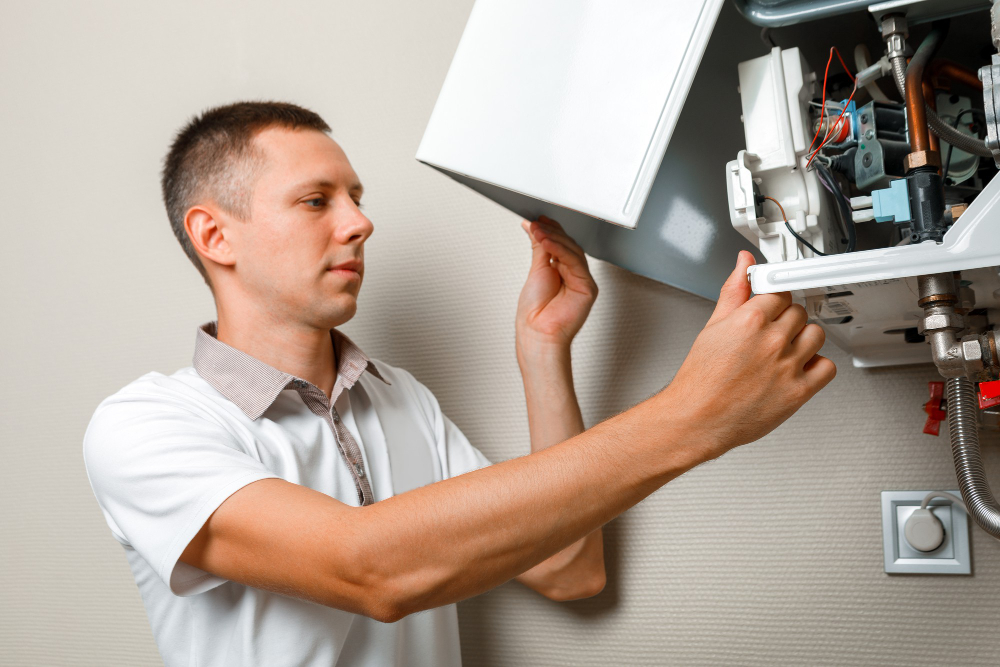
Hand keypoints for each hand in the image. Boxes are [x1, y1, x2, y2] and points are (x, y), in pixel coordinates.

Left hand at [515, 216, 597, 353]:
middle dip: (552, 231)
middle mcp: (574, 275)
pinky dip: (560, 250)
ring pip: (573, 251)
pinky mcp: (588, 288)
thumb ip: (539, 248)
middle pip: (568, 245)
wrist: (538, 333)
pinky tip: (546, 243)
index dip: (551, 229)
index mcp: (562, 271)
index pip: (560, 244)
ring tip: (538, 231)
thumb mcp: (536, 271)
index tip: (538, 219)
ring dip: (554, 238)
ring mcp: (582, 281)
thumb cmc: (535, 312)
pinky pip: (575, 262)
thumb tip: (533, 227)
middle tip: (536, 223)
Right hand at [663, 251, 835, 458]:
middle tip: (771, 334)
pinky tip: (798, 368)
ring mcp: (788, 366)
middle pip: (799, 312)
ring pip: (817, 335)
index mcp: (750, 320)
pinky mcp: (799, 391)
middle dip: (786, 320)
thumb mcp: (712, 327)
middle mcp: (772, 341)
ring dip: (804, 340)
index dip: (774, 300)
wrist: (697, 419)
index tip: (772, 305)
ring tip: (784, 351)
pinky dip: (817, 366)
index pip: (780, 292)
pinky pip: (827, 367)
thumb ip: (733, 291)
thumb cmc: (700, 380)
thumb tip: (744, 265)